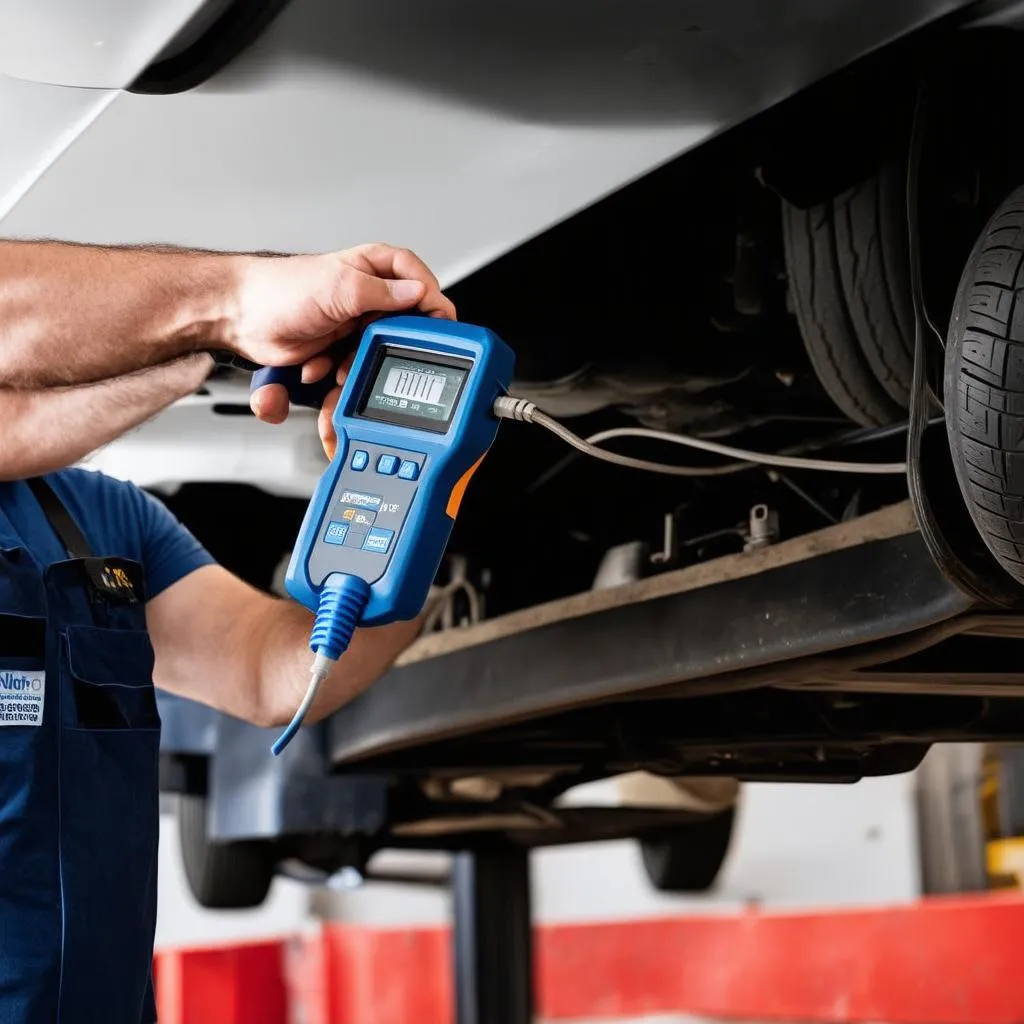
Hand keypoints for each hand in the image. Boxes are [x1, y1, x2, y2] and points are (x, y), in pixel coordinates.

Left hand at [243, 243, 454, 433]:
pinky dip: (340, 371)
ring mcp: (353, 322)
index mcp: (370, 268)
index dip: (432, 298)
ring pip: (380, 348)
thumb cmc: (278, 290)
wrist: (240, 317)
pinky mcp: (339, 347)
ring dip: (363, 361)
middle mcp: (366, 294)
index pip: (416, 278)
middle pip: (404, 319)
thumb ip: (382, 292)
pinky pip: (356, 365)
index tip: (442, 321)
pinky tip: (323, 366)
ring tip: (344, 363)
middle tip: (394, 352)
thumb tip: (418, 293)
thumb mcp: (339, 286)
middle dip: (395, 341)